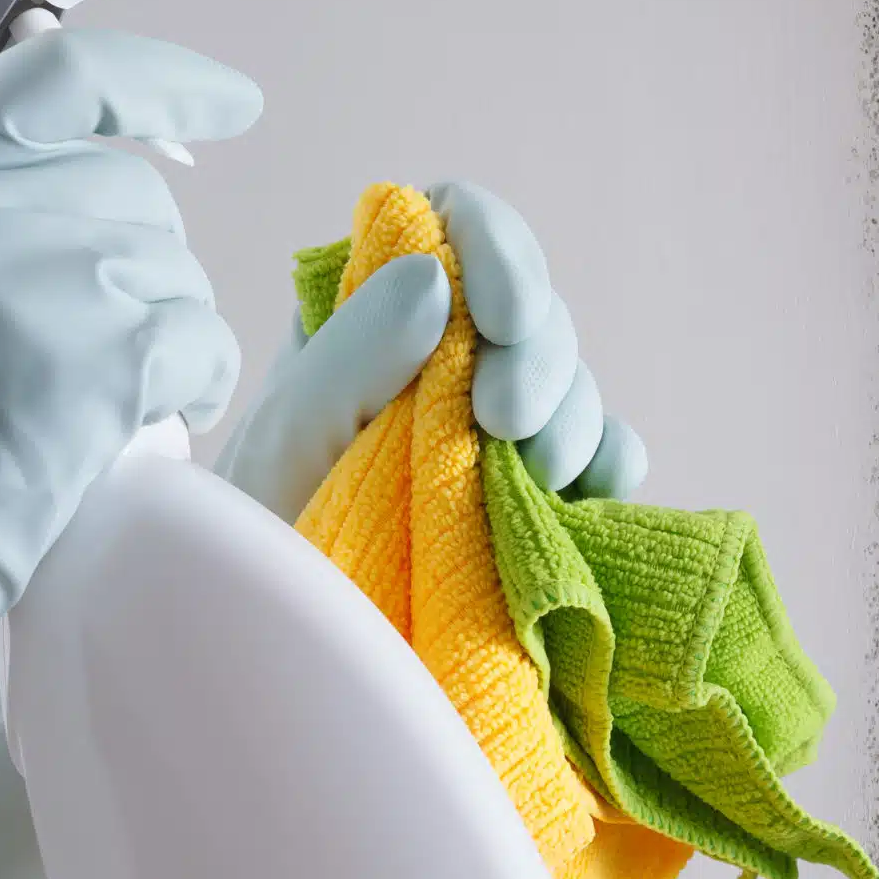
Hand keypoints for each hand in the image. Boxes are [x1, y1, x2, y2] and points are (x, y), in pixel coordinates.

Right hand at [0, 26, 262, 629]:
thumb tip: (97, 207)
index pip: (69, 76)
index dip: (166, 83)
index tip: (230, 102)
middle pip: (140, 196)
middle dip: (144, 270)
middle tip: (96, 351)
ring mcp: (56, 276)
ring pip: (179, 277)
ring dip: (167, 339)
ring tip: (101, 403)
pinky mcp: (113, 357)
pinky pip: (206, 345)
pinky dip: (199, 385)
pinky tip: (154, 421)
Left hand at [215, 180, 647, 521]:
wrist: (293, 655)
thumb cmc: (267, 541)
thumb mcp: (287, 438)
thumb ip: (351, 349)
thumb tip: (437, 273)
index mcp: (372, 313)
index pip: (454, 223)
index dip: (497, 249)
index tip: (502, 316)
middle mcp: (443, 357)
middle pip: (533, 306)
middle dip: (537, 357)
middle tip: (504, 424)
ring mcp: (499, 427)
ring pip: (576, 379)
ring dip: (568, 421)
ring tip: (531, 482)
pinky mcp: (545, 492)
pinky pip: (611, 452)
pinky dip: (610, 467)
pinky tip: (580, 500)